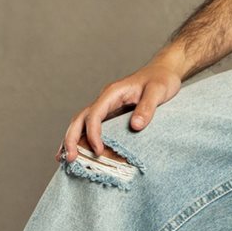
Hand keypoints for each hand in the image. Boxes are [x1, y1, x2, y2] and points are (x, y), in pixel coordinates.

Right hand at [58, 57, 184, 164]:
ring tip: (67, 160)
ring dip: (73, 140)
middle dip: (72, 138)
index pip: (95, 114)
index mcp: (112, 92)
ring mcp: (106, 107)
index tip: (99, 151)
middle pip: (80, 118)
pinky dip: (83, 139)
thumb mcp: (158, 91)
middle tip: (70, 159)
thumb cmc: (161, 79)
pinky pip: (92, 126)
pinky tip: (80, 152)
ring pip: (81, 123)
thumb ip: (147, 107)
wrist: (164, 71)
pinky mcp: (111, 114)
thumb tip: (135, 126)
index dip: (93, 133)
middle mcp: (105, 99)